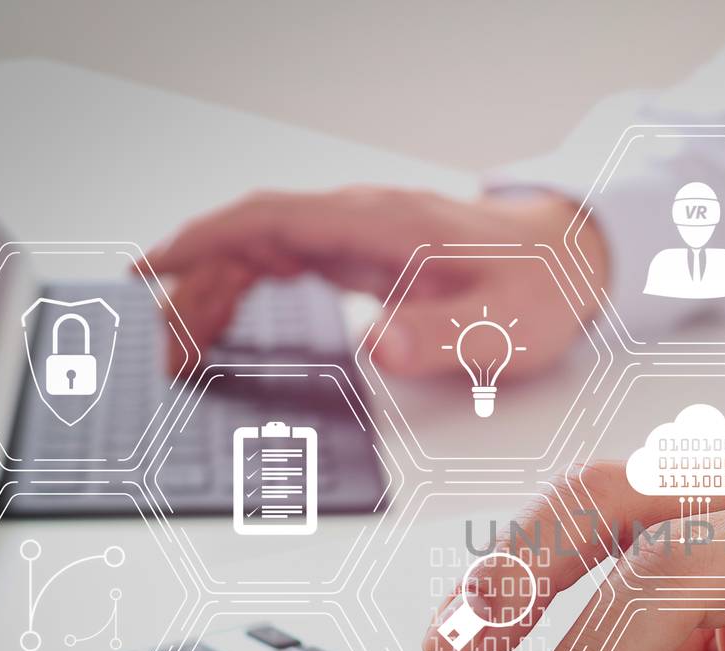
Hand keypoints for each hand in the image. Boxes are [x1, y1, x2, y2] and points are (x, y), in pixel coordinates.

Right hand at [146, 187, 607, 375]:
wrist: (573, 260)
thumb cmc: (540, 287)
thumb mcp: (504, 323)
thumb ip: (442, 335)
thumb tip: (378, 344)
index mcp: (383, 226)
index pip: (271, 220)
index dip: (205, 242)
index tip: (151, 270)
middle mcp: (360, 222)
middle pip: (252, 241)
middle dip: (197, 290)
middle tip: (167, 355)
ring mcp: (358, 236)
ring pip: (262, 253)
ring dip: (215, 296)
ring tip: (182, 353)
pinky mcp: (363, 256)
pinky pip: (286, 263)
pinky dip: (246, 290)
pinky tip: (223, 323)